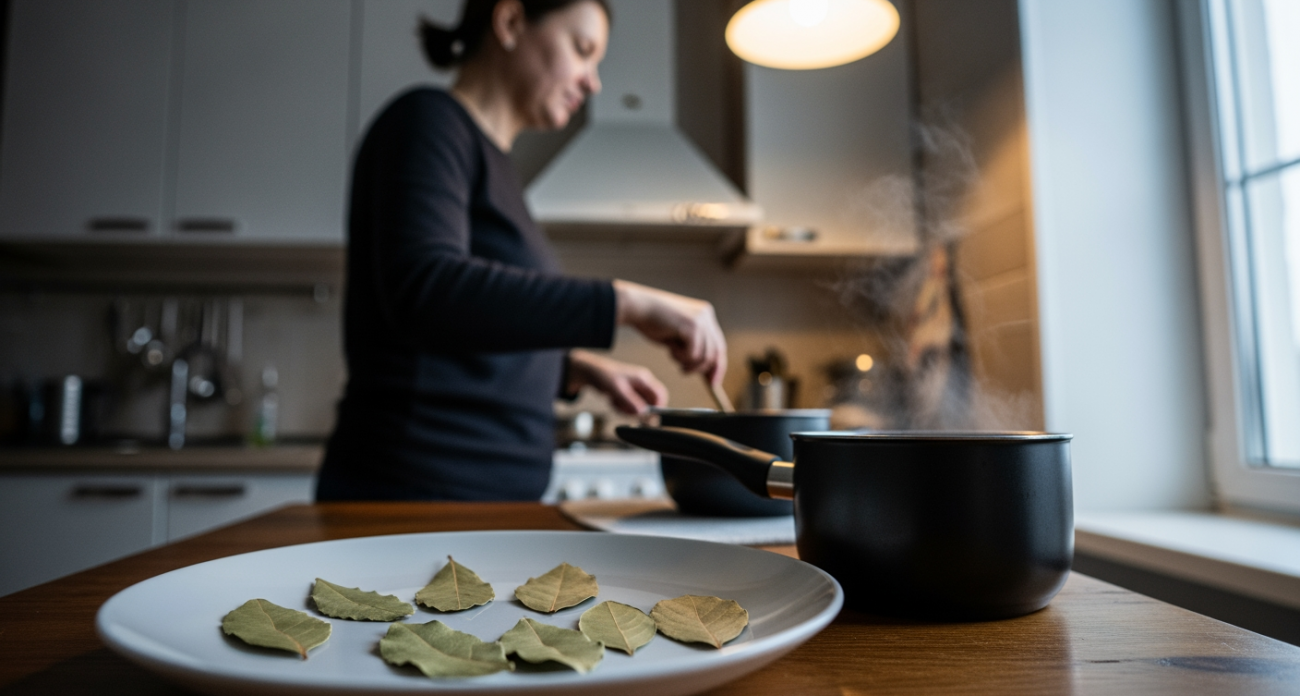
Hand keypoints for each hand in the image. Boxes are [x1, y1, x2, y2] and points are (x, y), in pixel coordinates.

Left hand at [566, 349, 668, 414]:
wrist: (590, 372)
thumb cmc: (604, 376)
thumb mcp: (617, 390)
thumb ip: (631, 402)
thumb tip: (643, 413)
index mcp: (643, 378)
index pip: (660, 394)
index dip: (658, 407)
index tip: (648, 418)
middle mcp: (642, 383)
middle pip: (650, 403)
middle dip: (638, 410)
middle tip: (625, 409)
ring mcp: (636, 388)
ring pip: (640, 406)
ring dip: (628, 409)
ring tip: (615, 402)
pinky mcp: (629, 393)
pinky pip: (631, 406)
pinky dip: (622, 407)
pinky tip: (613, 401)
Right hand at [612, 280, 727, 385]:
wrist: (638, 307)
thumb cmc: (653, 323)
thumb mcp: (677, 336)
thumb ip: (693, 347)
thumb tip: (707, 370)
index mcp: (705, 315)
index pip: (718, 345)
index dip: (717, 365)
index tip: (712, 383)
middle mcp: (706, 316)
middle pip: (716, 352)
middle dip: (703, 369)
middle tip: (685, 372)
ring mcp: (701, 321)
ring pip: (705, 356)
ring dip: (687, 362)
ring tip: (672, 355)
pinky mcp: (692, 326)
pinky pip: (693, 354)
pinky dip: (680, 357)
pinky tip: (669, 348)